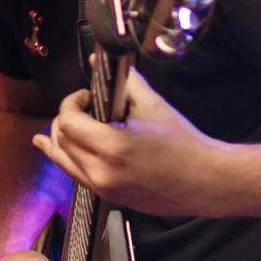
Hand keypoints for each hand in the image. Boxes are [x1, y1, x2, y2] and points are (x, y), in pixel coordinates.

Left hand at [33, 69, 228, 215]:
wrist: (204, 181)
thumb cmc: (184, 143)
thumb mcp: (153, 105)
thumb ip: (124, 81)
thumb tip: (99, 61)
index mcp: (112, 147)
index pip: (68, 121)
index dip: (71, 102)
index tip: (87, 96)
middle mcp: (102, 172)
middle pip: (60, 140)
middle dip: (65, 118)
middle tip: (84, 107)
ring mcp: (104, 188)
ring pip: (62, 161)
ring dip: (59, 140)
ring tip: (58, 127)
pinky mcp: (109, 198)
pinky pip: (77, 175)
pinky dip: (68, 158)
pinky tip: (56, 149)